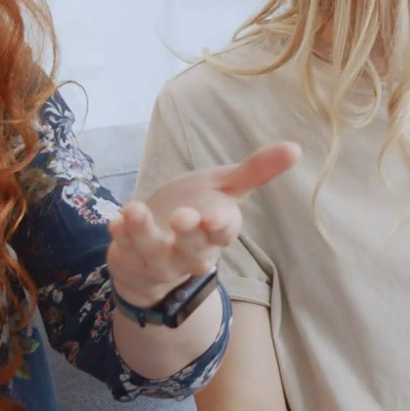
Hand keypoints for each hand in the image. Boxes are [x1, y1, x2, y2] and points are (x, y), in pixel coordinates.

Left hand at [106, 142, 298, 306]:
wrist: (155, 246)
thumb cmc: (194, 210)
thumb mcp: (223, 187)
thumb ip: (255, 171)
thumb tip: (296, 147)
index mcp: (217, 230)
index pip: (225, 231)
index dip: (220, 225)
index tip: (213, 216)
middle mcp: (192, 251)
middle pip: (194, 250)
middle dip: (188, 235)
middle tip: (182, 217)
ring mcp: (161, 261)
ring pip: (156, 254)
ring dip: (144, 233)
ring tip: (133, 209)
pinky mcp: (133, 262)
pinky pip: (126, 254)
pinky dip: (120, 239)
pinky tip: (114, 223)